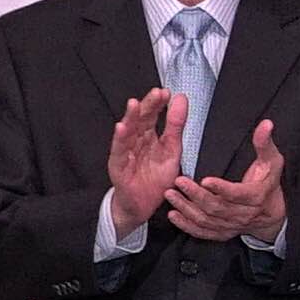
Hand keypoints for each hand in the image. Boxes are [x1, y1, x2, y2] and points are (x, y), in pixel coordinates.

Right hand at [105, 90, 183, 234]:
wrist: (143, 206)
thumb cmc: (154, 180)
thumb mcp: (172, 150)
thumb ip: (175, 126)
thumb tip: (181, 99)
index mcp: (148, 136)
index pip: (152, 115)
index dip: (158, 104)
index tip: (167, 92)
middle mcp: (135, 141)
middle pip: (140, 120)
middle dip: (147, 106)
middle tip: (156, 93)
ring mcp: (125, 153)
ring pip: (127, 132)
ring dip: (130, 118)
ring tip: (134, 103)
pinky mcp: (118, 166)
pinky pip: (118, 152)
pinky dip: (119, 140)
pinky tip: (121, 128)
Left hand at [163, 121, 285, 241]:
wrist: (273, 211)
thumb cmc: (269, 181)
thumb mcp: (272, 160)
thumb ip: (264, 142)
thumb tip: (266, 123)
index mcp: (255, 196)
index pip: (237, 194)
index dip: (221, 188)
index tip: (205, 179)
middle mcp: (243, 214)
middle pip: (217, 208)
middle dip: (196, 195)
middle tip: (179, 181)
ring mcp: (232, 226)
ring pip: (207, 220)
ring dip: (187, 209)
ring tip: (171, 195)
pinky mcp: (222, 233)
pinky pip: (203, 232)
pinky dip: (187, 226)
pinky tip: (173, 215)